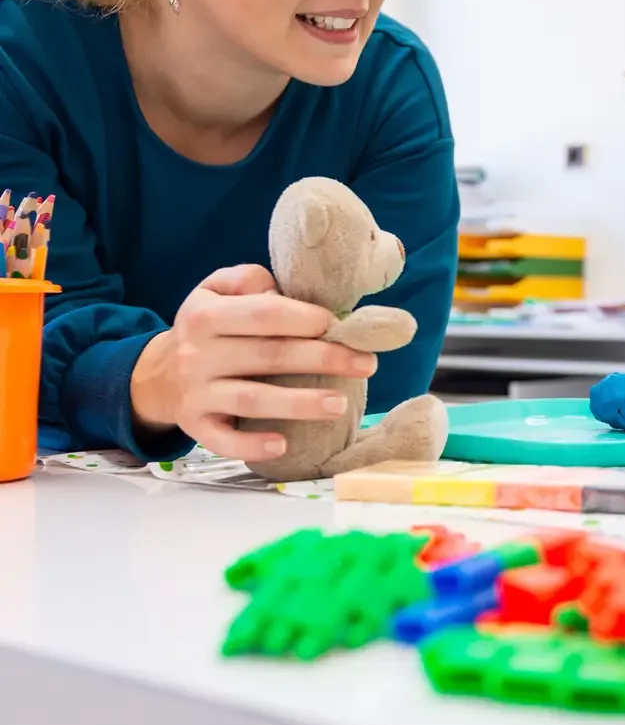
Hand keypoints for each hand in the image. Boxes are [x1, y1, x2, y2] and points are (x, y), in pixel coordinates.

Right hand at [130, 264, 378, 461]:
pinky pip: (223, 440)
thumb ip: (249, 280)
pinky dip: (252, 444)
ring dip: (298, 403)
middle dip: (322, 358)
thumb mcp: (215, 289)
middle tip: (366, 364)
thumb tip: (285, 292)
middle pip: (268, 356)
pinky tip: (285, 443)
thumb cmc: (206, 327)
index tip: (340, 324)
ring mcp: (195, 394)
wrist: (157, 374)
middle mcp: (197, 354)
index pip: (263, 314)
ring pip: (251, 400)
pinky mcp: (195, 427)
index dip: (305, 318)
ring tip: (340, 405)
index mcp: (206, 315)